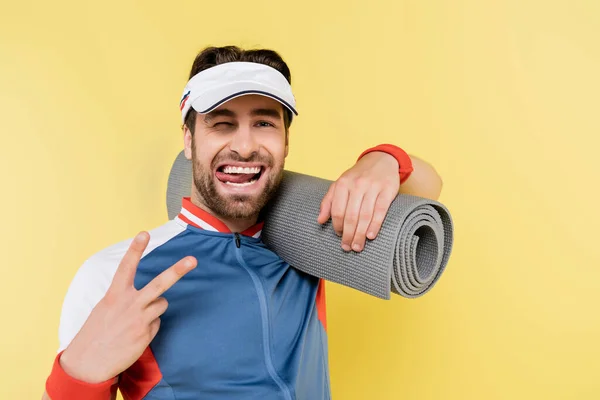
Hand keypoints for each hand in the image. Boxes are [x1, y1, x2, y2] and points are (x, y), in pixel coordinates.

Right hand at [60, 232, 196, 382]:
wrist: (87, 364)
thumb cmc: (95, 333)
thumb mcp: (105, 309)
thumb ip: (124, 298)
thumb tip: (149, 298)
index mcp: (114, 295)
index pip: (126, 267)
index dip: (135, 249)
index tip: (144, 233)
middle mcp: (129, 304)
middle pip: (160, 283)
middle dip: (178, 270)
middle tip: (193, 260)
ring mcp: (140, 320)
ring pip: (162, 304)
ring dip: (155, 308)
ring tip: (135, 320)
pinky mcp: (146, 334)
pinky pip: (157, 323)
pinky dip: (149, 326)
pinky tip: (134, 335)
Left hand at [317, 152, 399, 251]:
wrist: (381, 159)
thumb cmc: (358, 176)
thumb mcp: (340, 184)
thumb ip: (328, 201)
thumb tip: (320, 220)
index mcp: (343, 184)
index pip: (337, 210)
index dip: (337, 226)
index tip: (339, 236)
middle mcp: (357, 185)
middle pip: (351, 215)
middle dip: (348, 234)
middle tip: (348, 247)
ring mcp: (373, 187)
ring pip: (365, 215)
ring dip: (360, 234)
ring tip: (358, 246)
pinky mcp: (387, 190)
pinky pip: (380, 210)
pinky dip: (375, 225)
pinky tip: (371, 236)